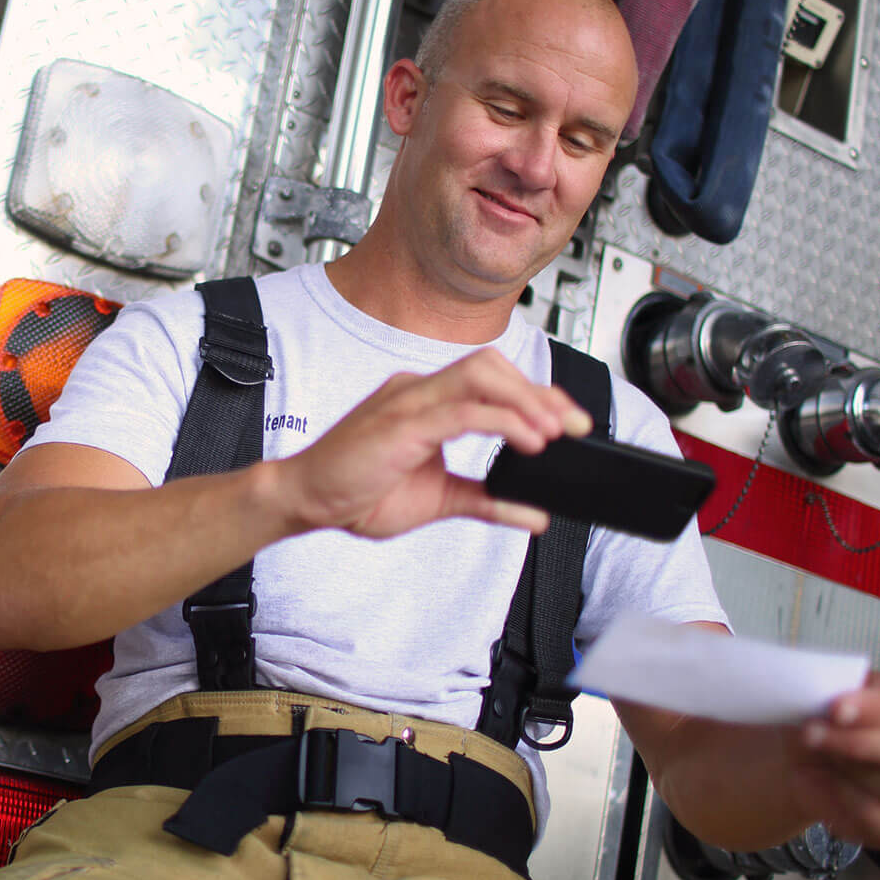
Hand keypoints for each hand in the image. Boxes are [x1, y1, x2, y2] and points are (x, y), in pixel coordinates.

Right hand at [268, 347, 591, 538]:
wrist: (304, 501)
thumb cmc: (356, 494)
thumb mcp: (439, 501)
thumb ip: (487, 501)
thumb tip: (535, 514)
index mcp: (424, 401)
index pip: (491, 380)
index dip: (536, 396)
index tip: (570, 422)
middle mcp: (418, 390)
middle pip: (492, 366)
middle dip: (541, 392)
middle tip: (575, 425)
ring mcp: (408, 401)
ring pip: (482, 377)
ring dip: (527, 401)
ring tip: (556, 432)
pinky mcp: (402, 423)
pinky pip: (463, 411)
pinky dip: (504, 422)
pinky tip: (528, 442)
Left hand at [787, 673, 879, 847]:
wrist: (813, 759)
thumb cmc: (830, 718)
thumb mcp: (830, 693)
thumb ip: (838, 693)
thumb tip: (830, 703)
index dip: (878, 707)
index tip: (835, 708)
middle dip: (858, 743)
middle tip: (812, 735)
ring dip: (849, 774)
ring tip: (820, 760)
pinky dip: (844, 804)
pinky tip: (826, 785)